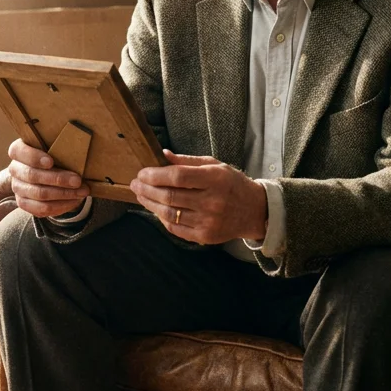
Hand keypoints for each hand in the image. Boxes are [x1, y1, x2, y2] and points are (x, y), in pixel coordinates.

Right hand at [7, 139, 90, 217]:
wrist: (46, 173)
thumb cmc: (53, 155)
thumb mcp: (54, 147)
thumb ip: (60, 148)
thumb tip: (79, 155)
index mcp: (18, 150)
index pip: (17, 151)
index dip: (33, 157)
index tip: (51, 162)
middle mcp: (15, 169)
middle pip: (32, 175)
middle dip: (57, 179)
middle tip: (77, 181)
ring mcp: (18, 188)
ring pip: (39, 194)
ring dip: (63, 194)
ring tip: (82, 192)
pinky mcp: (24, 203)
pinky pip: (42, 208)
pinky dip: (61, 205)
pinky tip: (75, 201)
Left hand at [130, 150, 267, 244]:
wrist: (255, 211)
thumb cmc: (232, 184)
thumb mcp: (215, 165)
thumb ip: (187, 161)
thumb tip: (162, 154)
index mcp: (215, 179)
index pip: (178, 177)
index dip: (155, 175)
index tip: (142, 172)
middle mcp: (212, 201)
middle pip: (169, 196)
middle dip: (146, 189)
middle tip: (135, 183)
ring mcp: (208, 221)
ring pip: (169, 213)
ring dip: (150, 204)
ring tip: (141, 195)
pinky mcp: (205, 236)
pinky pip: (175, 228)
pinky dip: (162, 218)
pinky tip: (156, 209)